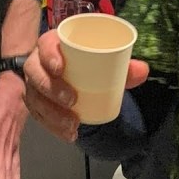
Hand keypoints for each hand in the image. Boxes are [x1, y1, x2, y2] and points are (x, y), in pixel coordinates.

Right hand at [23, 30, 149, 141]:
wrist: (78, 76)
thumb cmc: (88, 63)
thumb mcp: (105, 62)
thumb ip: (124, 66)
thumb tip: (143, 70)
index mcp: (53, 44)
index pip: (44, 45)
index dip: (49, 56)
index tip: (60, 68)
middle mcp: (38, 63)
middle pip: (35, 74)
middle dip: (51, 88)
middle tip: (72, 100)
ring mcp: (35, 85)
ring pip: (35, 98)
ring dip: (52, 114)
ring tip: (73, 124)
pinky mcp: (36, 103)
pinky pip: (39, 116)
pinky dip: (53, 127)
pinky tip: (69, 134)